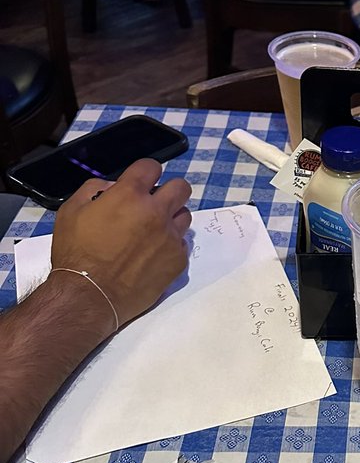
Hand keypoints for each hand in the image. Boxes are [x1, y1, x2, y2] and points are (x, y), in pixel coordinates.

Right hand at [50, 159, 191, 328]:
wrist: (89, 295)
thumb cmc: (76, 253)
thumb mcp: (71, 211)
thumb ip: (93, 190)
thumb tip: (112, 187)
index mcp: (130, 195)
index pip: (151, 166)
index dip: (144, 173)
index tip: (140, 182)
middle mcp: (156, 212)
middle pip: (181, 187)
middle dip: (168, 191)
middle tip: (154, 204)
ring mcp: (170, 237)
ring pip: (185, 215)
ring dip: (171, 218)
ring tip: (153, 231)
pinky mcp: (178, 260)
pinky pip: (183, 243)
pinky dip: (171, 245)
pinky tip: (153, 254)